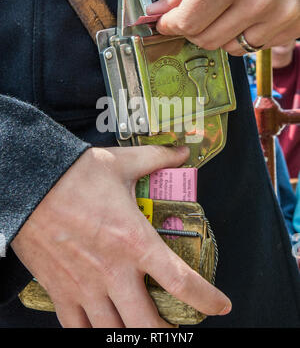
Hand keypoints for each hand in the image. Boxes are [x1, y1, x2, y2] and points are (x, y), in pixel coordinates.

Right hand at [12, 146, 230, 327]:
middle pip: (148, 324)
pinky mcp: (60, 291)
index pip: (181, 281)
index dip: (207, 299)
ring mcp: (85, 286)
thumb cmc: (77, 174)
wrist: (31, 183)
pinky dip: (95, 334)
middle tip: (176, 323)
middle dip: (168, 332)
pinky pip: (79, 330)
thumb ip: (158, 158)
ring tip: (142, 326)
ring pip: (115, 333)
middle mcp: (113, 271)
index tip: (220, 306)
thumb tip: (183, 150)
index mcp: (135, 241)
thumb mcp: (122, 162)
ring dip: (134, 334)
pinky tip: (104, 326)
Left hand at [147, 0, 299, 55]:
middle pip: (208, 40)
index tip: (166, 22)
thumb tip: (158, 12)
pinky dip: (247, 33)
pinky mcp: (295, 22)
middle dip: (192, 30)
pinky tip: (250, 12)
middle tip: (193, 15)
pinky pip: (259, 44)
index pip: (188, 23)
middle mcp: (256, 1)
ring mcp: (279, 15)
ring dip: (221, 34)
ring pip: (233, 47)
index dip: (170, 24)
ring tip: (226, 10)